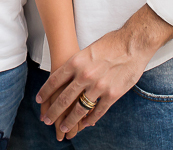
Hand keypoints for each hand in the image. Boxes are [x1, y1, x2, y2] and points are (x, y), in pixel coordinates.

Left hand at [37, 5, 172, 138]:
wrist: (133, 44)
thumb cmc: (110, 44)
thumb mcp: (87, 50)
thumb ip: (78, 64)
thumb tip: (68, 77)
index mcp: (76, 62)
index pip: (55, 80)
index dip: (45, 92)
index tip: (39, 100)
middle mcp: (84, 75)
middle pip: (64, 98)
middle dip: (53, 111)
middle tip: (46, 120)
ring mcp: (98, 87)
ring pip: (79, 109)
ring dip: (70, 121)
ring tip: (63, 128)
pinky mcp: (112, 94)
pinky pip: (98, 111)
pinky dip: (91, 120)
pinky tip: (85, 124)